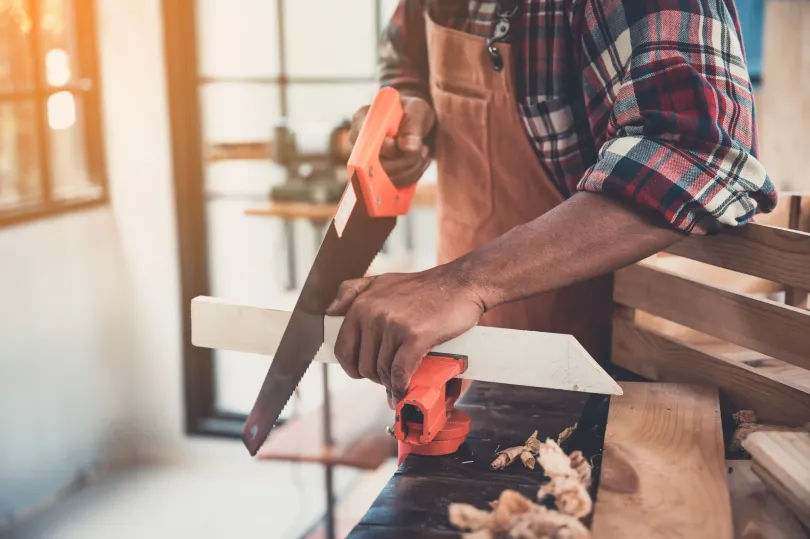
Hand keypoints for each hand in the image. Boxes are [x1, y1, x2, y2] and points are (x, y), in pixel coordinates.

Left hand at [325, 264, 484, 403]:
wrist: (462, 284)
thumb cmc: (425, 287)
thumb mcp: (382, 281)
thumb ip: (351, 292)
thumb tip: (328, 312)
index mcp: (361, 304)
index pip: (343, 348)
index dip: (353, 366)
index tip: (363, 372)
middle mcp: (373, 313)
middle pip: (363, 365)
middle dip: (376, 376)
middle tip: (390, 374)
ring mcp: (393, 325)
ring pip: (382, 371)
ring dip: (392, 382)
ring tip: (403, 379)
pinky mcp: (415, 337)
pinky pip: (401, 373)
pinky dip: (402, 387)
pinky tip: (406, 389)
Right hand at [349, 94, 434, 186]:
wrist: (413, 123)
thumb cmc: (412, 112)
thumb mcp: (417, 110)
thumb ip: (413, 125)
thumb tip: (407, 147)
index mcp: (362, 119)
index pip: (368, 141)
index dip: (390, 148)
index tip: (408, 144)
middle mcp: (358, 142)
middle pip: (377, 164)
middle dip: (407, 160)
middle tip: (423, 148)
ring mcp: (365, 161)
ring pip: (387, 177)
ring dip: (412, 169)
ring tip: (423, 151)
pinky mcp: (376, 174)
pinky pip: (394, 184)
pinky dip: (412, 176)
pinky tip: (420, 161)